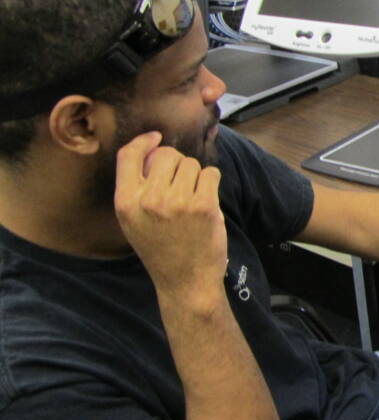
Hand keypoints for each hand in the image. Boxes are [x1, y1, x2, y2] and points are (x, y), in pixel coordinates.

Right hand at [114, 131, 226, 299]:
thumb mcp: (133, 221)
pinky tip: (206, 202)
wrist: (186, 281)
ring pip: (191, 163)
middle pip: (166, 154)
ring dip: (195, 176)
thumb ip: (137, 187)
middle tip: (180, 185)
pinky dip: (211, 183)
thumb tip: (152, 149)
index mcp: (126, 202)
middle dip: (177, 163)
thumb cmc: (161, 248)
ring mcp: (178, 202)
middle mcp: (149, 200)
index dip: (143, 141)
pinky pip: (211, 173)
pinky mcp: (204, 206)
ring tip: (191, 199)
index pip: (128, 155)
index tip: (155, 138)